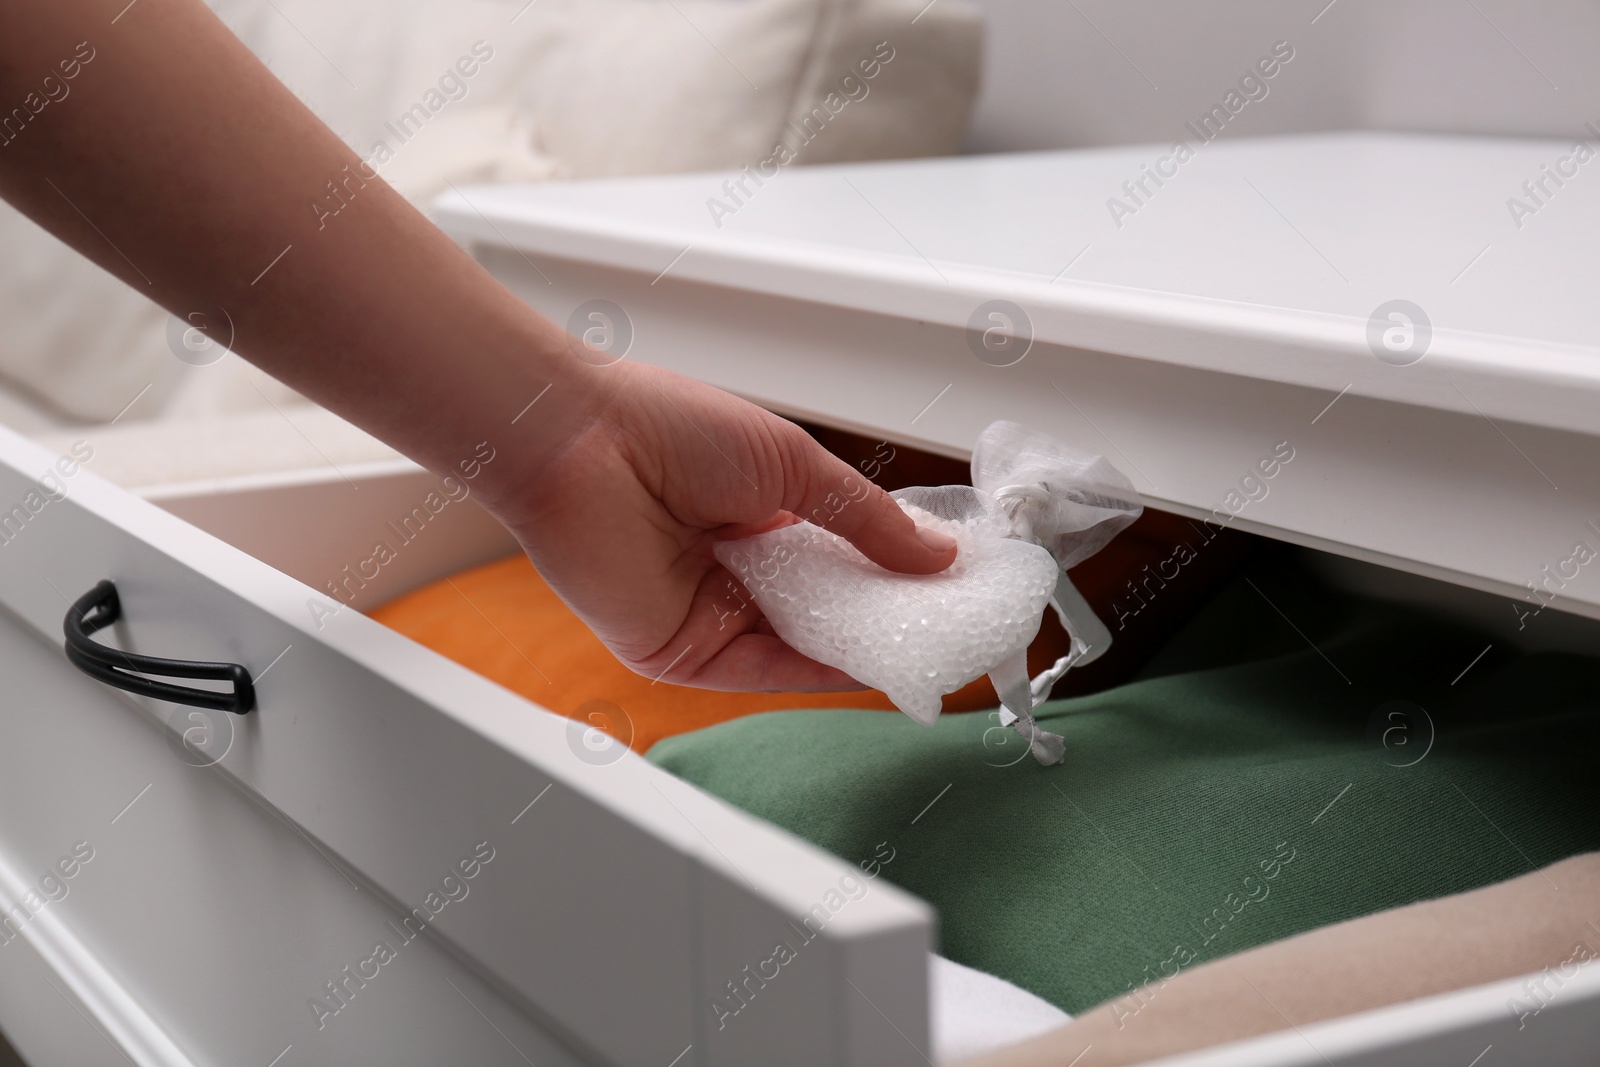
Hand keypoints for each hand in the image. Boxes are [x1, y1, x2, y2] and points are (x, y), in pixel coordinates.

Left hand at [497, 361, 958, 691]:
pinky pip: (762, 671)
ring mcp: (712, 614)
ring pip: (803, 646)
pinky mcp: (682, 653)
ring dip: (866, 651)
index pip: (845, 557)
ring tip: (934, 652)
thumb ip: (866, 519)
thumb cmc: (670, 428)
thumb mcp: (794, 467)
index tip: (955, 584)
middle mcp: (739, 570)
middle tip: (958, 630)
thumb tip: (938, 557)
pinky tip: (872, 670)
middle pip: (829, 609)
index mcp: (762, 516)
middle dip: (891, 620)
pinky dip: (818, 673)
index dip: (899, 571)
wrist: (580, 442)